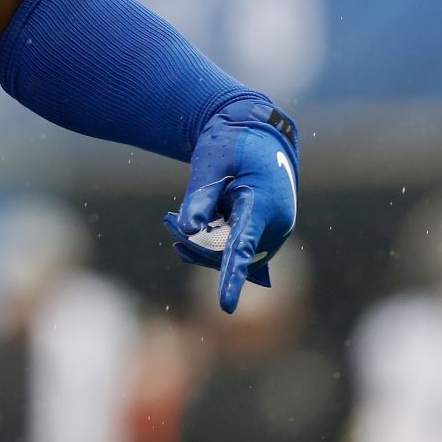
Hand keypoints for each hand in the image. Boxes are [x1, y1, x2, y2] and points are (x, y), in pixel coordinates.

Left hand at [164, 98, 298, 312]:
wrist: (261, 134)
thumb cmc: (235, 143)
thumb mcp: (211, 162)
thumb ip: (201, 196)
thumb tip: (189, 230)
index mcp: (264, 205)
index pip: (243, 247)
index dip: (232, 277)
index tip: (225, 307)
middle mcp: (274, 226)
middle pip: (227, 253)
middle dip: (195, 244)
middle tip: (167, 220)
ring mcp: (272, 233)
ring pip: (229, 255)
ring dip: (199, 245)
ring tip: (171, 222)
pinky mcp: (264, 235)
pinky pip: (234, 251)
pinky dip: (210, 244)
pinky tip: (186, 237)